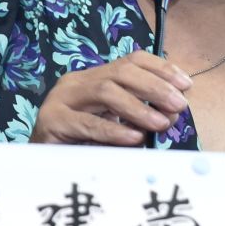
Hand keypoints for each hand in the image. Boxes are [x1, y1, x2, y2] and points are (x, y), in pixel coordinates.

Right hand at [30, 52, 192, 146]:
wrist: (38, 165)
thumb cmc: (81, 144)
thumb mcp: (115, 125)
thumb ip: (140, 116)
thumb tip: (172, 114)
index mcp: (94, 77)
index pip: (132, 60)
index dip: (161, 69)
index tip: (186, 84)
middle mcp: (77, 82)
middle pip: (121, 72)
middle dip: (155, 87)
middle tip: (178, 105)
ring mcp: (61, 100)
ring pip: (106, 92)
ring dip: (139, 107)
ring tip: (161, 123)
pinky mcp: (53, 122)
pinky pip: (88, 123)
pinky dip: (115, 130)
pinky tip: (135, 137)